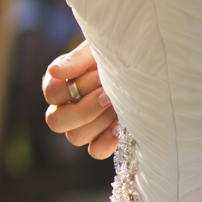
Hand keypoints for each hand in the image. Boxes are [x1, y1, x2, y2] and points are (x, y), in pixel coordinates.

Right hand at [41, 42, 116, 158]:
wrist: (148, 67)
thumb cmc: (119, 54)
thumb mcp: (98, 50)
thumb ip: (76, 60)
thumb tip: (54, 71)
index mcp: (61, 83)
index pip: (52, 94)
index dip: (75, 88)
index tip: (100, 75)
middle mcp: (66, 107)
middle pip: (56, 121)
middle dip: (85, 108)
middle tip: (109, 95)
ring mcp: (82, 126)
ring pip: (75, 137)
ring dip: (99, 122)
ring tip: (119, 106)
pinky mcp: (102, 140)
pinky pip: (96, 151)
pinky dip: (108, 141)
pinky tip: (121, 125)